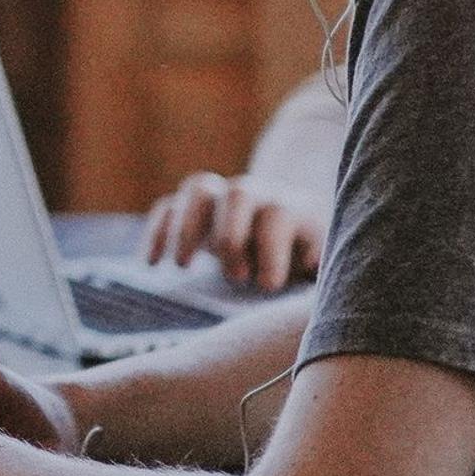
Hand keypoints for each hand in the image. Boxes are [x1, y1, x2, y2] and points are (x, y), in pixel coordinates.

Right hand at [139, 170, 326, 291]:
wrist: (290, 221)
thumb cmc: (309, 253)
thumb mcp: (323, 262)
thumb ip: (322, 269)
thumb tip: (315, 270)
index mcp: (290, 209)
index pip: (278, 217)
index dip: (272, 250)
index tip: (269, 286)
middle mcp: (255, 194)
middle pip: (238, 194)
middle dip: (231, 235)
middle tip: (236, 277)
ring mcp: (220, 197)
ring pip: (198, 189)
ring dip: (187, 226)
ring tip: (182, 267)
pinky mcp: (193, 208)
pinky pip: (168, 206)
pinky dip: (157, 231)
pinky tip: (151, 263)